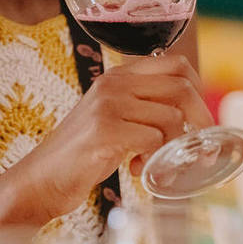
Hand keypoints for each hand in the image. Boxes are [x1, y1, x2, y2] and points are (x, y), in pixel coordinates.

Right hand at [14, 55, 212, 220]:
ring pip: (171, 118)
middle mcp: (113, 83)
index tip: (200, 118)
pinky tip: (132, 169)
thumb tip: (193, 113)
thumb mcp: (113, 117)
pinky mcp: (105, 130)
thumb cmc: (83, 153)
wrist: (41, 179)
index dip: (197, 90)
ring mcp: (108, 104)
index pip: (175, 64)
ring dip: (169, 148)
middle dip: (200, 121)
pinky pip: (153, 140)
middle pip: (181, 88)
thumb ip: (143, 106)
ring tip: (145, 162)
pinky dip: (151, 161)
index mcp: (117, 75)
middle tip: (200, 149)